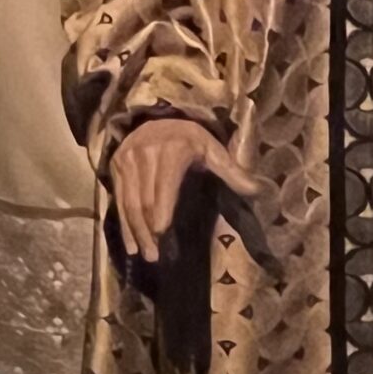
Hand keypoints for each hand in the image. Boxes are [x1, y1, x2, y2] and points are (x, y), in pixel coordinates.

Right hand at [111, 117, 257, 262]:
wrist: (158, 117)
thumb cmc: (190, 138)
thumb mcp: (213, 149)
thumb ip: (231, 171)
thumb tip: (256, 190)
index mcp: (171, 152)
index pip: (163, 188)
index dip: (161, 212)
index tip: (163, 235)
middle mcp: (145, 155)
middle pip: (143, 201)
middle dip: (148, 231)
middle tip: (154, 256)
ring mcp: (127, 160)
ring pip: (128, 202)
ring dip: (134, 231)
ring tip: (143, 254)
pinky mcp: (116, 165)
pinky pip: (118, 198)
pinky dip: (123, 222)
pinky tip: (129, 241)